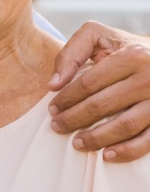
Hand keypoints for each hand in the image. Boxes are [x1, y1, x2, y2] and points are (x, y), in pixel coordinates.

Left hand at [50, 24, 149, 160]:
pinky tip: (106, 155)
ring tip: (77, 143)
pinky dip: (127, 151)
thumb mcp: (99, 36)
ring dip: (97, 138)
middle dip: (74, 119)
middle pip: (103, 105)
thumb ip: (72, 53)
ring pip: (125, 125)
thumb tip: (53, 84)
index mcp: (132, 56)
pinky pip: (148, 140)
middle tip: (57, 127)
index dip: (67, 98)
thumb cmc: (125, 47)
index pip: (89, 83)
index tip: (52, 109)